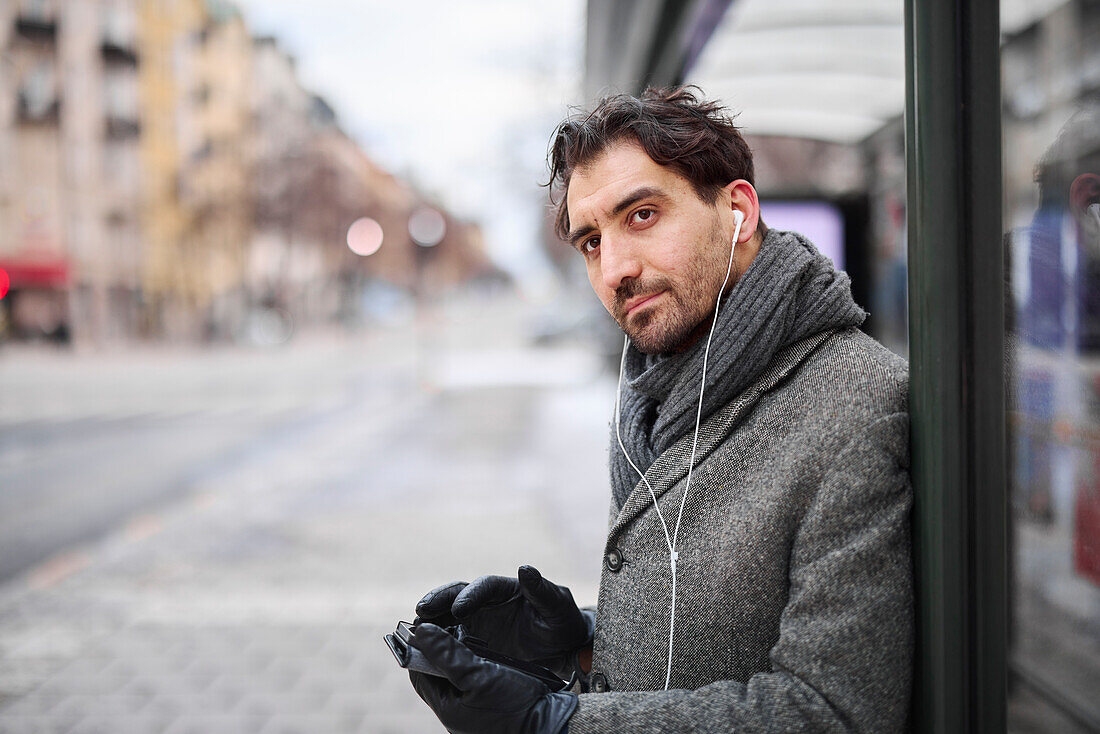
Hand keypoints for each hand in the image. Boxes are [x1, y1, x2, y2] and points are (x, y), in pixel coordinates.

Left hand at [409, 623, 576, 733]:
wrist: (551, 722)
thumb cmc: (514, 705)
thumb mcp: (477, 676)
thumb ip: (447, 654)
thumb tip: (421, 632)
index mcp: (446, 707)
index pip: (419, 671)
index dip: (420, 646)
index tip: (426, 623)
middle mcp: (456, 709)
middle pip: (437, 671)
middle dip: (440, 647)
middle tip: (448, 623)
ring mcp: (473, 707)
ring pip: (457, 672)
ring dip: (460, 652)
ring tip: (467, 632)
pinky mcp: (491, 701)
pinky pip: (474, 676)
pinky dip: (476, 660)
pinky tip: (485, 649)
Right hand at [415, 565, 592, 672]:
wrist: (562, 648)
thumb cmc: (561, 622)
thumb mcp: (557, 606)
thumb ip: (542, 590)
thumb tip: (525, 569)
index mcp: (506, 588)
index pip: (482, 586)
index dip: (469, 595)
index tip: (459, 610)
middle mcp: (486, 601)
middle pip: (456, 594)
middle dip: (438, 600)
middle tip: (421, 612)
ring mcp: (477, 620)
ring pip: (447, 615)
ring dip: (431, 621)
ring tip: (415, 631)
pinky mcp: (472, 639)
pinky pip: (450, 637)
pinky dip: (436, 641)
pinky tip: (424, 650)